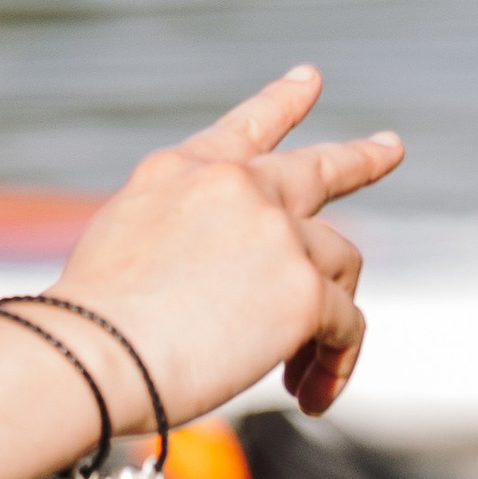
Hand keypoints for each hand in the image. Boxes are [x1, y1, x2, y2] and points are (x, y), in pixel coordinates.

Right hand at [49, 67, 403, 430]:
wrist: (92, 354)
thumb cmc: (88, 328)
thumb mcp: (124, 249)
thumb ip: (180, 241)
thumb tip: (213, 285)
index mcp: (183, 170)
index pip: (244, 129)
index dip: (281, 103)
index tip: (310, 80)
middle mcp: (235, 186)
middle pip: (320, 168)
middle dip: (361, 159)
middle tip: (389, 149)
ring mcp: (276, 232)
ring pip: (340, 266)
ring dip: (330, 323)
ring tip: (304, 378)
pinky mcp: (303, 290)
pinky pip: (345, 328)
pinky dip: (335, 366)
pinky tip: (310, 398)